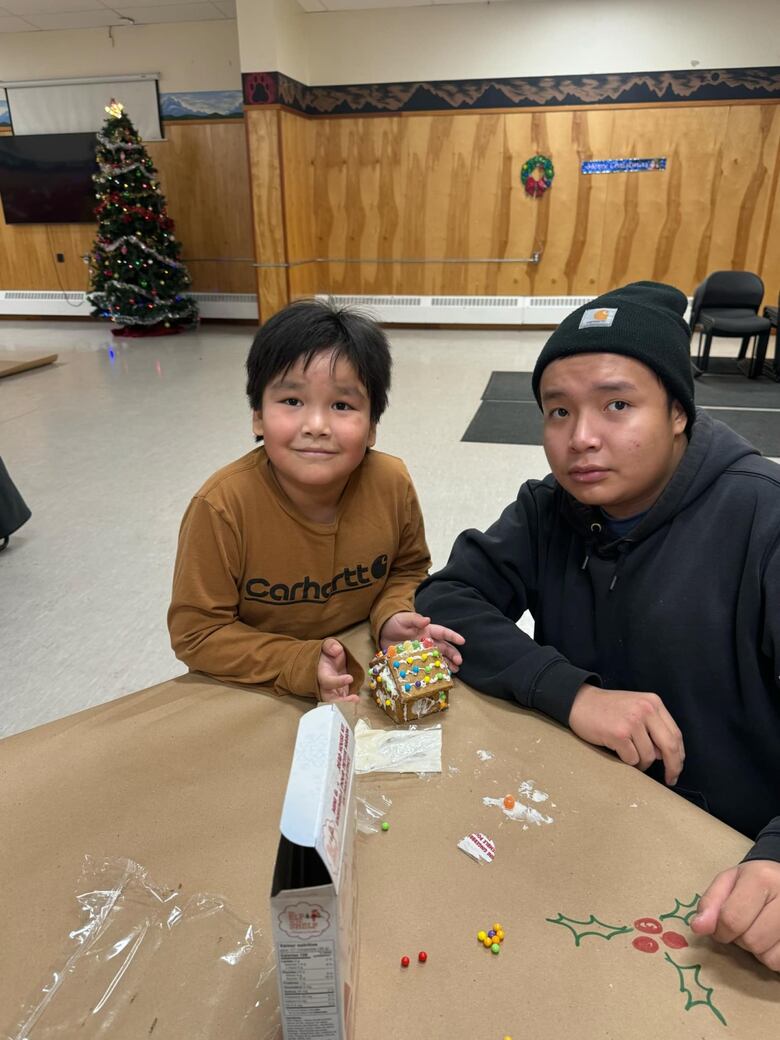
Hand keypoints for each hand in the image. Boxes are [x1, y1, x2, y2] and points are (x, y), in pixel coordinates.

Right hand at [317, 638, 359, 702]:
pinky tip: (356, 700)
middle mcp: (324, 685)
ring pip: (335, 702)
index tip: (350, 678)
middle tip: (352, 699)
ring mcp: (332, 691)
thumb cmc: (326, 654)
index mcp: (320, 673)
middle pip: (328, 698)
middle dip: (339, 701)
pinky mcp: (339, 693)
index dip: (337, 682)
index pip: (326, 681)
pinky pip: (343, 700)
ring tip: (356, 700)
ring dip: (345, 703)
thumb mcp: (326, 645)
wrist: (325, 660)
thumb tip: (337, 650)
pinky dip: (349, 702)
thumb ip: (330, 646)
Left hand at [379, 612, 464, 671]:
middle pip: (444, 648)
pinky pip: (427, 666)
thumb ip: (415, 619)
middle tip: (459, 662)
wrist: (383, 632)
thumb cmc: (395, 623)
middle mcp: (428, 641)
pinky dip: (434, 671)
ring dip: (448, 664)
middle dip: (453, 654)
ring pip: (439, 658)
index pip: (443, 633)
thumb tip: (427, 620)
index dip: (453, 636)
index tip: (462, 641)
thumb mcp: (404, 619)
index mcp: (427, 630)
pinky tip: (441, 675)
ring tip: (455, 670)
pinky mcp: (416, 660)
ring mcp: (423, 652)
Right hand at [568, 683, 683, 785]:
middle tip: (670, 779)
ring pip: (649, 756)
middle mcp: (646, 710)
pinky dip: (627, 761)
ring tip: (628, 754)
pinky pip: (632, 759)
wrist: (579, 702)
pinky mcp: (618, 734)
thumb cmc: (607, 709)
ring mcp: (632, 721)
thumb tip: (664, 755)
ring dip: (641, 763)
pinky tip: (618, 751)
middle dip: (673, 767)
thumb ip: (653, 727)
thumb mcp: (636, 708)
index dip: (679, 755)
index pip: (676, 734)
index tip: (677, 768)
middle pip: (670, 746)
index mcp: (653, 702)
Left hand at [692, 860, 779, 970]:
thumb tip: (698, 928)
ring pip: (768, 957)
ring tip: (759, 930)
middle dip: (740, 939)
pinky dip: (771, 957)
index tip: (721, 927)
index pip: (732, 920)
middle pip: (751, 941)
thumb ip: (710, 903)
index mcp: (762, 879)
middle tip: (745, 924)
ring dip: (756, 950)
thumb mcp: (728, 882)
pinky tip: (772, 939)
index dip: (720, 930)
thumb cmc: (753, 881)